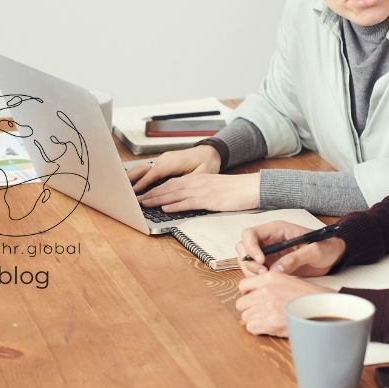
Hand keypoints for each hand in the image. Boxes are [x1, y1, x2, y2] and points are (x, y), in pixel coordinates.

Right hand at [127, 145, 221, 192]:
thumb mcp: (203, 174)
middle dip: (132, 178)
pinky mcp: (162, 161)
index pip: (156, 172)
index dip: (145, 181)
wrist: (210, 151)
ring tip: (121, 185)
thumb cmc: (208, 162)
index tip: (136, 190)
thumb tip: (176, 188)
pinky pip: (147, 167)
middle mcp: (166, 158)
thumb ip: (188, 181)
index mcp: (175, 161)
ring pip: (144, 166)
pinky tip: (130, 180)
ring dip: (132, 175)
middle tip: (121, 189)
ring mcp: (163, 158)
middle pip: (145, 167)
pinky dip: (138, 173)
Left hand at [136, 173, 259, 212]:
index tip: (144, 192)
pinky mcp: (208, 200)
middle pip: (169, 186)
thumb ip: (199, 192)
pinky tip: (165, 209)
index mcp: (198, 178)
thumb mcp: (214, 188)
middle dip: (152, 193)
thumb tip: (186, 200)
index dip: (157, 187)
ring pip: (174, 194)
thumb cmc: (235, 190)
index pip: (172, 182)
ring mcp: (202, 190)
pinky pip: (188, 202)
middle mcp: (197, 182)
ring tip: (144, 204)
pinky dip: (175, 206)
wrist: (250, 187)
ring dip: (158, 199)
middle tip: (137, 199)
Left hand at [235, 271, 332, 336]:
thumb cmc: (308, 296)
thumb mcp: (288, 280)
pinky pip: (251, 328)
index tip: (251, 299)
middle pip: (241, 303)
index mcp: (270, 277)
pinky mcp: (270, 322)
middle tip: (258, 312)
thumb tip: (253, 292)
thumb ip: (269, 283)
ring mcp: (267, 307)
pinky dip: (257, 329)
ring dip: (253, 320)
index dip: (246, 294)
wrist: (323, 308)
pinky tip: (268, 327)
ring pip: (245, 317)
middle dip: (248, 309)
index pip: (243, 285)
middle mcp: (266, 290)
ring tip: (266, 320)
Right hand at [236, 221, 344, 276]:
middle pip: (243, 247)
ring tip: (268, 279)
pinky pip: (256, 272)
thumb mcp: (315, 251)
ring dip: (251, 272)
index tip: (261, 261)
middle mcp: (269, 240)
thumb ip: (296, 258)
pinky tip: (270, 283)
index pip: (250, 234)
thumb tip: (277, 269)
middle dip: (249, 262)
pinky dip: (257, 279)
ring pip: (246, 261)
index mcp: (277, 230)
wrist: (335, 255)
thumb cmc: (327, 246)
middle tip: (264, 273)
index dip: (251, 247)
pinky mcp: (271, 265)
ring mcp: (269, 253)